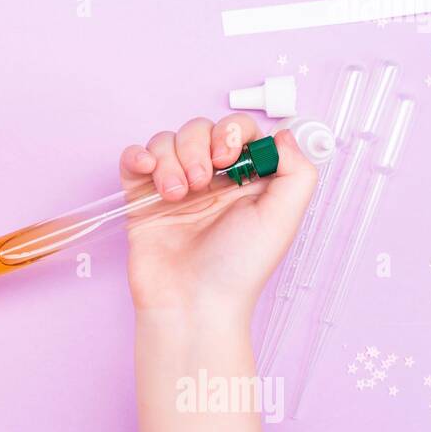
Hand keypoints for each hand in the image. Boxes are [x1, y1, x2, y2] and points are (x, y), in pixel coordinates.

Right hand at [118, 115, 314, 318]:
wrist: (191, 303)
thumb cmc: (238, 269)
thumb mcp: (283, 219)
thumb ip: (297, 172)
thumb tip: (283, 134)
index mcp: (245, 180)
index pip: (238, 130)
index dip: (231, 133)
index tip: (228, 157)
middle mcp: (210, 180)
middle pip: (198, 129)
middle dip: (197, 147)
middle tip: (200, 180)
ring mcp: (174, 187)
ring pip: (166, 141)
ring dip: (170, 160)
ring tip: (176, 194)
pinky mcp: (142, 198)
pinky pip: (133, 158)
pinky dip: (137, 156)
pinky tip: (148, 173)